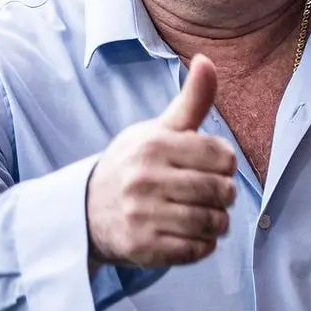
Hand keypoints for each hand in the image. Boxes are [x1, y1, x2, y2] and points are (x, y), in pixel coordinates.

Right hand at [85, 54, 236, 267]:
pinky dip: (204, 246)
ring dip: (218, 223)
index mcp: (154, 144)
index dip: (226, 164)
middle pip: (220, 191)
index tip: (214, 166)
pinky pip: (195, 251)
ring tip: (209, 216)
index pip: (221, 156)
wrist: (85, 210)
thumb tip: (206, 59)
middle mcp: (145, 178)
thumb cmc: (134, 163)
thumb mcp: (158, 129)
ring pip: (211, 223)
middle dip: (225, 195)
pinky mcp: (142, 247)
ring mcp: (142, 215)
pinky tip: (194, 235)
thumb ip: (191, 99)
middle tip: (214, 195)